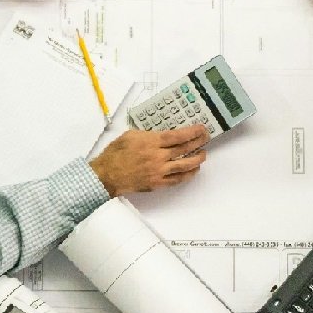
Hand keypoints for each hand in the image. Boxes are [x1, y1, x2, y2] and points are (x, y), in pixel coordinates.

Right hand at [89, 124, 208, 195]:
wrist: (107, 174)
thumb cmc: (115, 154)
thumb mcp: (131, 135)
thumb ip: (148, 134)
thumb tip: (161, 134)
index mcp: (151, 142)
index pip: (178, 136)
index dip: (192, 132)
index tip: (201, 129)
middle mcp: (158, 157)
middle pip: (184, 149)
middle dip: (198, 143)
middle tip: (206, 138)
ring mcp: (159, 172)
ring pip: (185, 166)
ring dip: (197, 159)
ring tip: (203, 154)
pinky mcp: (157, 183)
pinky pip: (177, 179)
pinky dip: (187, 175)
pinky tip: (192, 170)